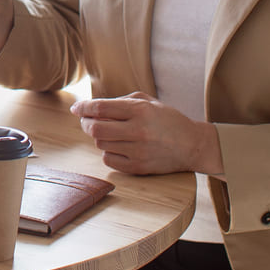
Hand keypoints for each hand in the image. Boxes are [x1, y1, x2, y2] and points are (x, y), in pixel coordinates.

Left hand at [71, 92, 223, 175]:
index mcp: (140, 111)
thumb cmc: (166, 120)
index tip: (76, 108)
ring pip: (100, 144)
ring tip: (110, 133)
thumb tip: (91, 106)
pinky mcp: (138, 168)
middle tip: (87, 121)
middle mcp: (138, 131)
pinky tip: (117, 146)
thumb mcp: (147, 102)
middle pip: (95, 128)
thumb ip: (119, 101)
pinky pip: (108, 159)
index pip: (101, 108)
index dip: (83, 107)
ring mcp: (138, 151)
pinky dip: (108, 152)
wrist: (193, 145)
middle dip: (86, 123)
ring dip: (99, 137)